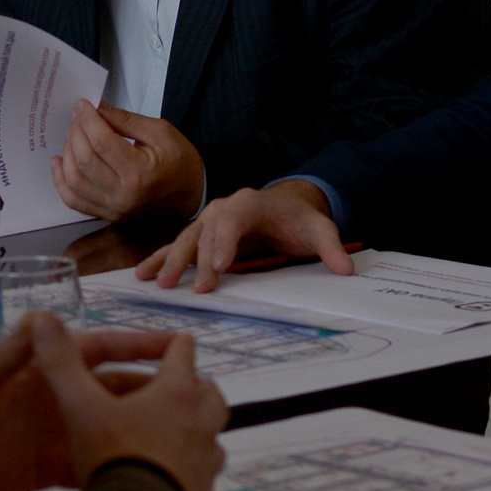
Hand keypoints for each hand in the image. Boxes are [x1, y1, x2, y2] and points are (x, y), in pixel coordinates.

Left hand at [0, 318, 178, 490]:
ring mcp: (52, 435)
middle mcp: (52, 399)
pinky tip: (145, 479)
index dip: (134, 344)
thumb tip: (41, 314)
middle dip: (149, 394)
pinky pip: (91, 467)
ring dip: (138, 433)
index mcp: (39, 372)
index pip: (96, 350)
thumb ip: (9, 354)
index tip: (175, 345)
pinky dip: (115, 469)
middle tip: (193, 404)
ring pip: (108, 428)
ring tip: (180, 444)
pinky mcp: (47, 470)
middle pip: (111, 391)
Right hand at [26, 313, 227, 490]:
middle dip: (196, 386)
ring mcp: (207, 460)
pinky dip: (193, 468)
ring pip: (213, 435)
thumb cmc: (114, 456)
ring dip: (198, 429)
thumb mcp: (80, 408)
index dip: (176, 344)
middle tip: (178, 388)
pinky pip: (205, 473)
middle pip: (209, 393)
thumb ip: (62, 364)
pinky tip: (172, 477)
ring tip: (175, 434)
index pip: (181, 354)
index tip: (177, 339)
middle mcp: (200, 422)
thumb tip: (40, 317)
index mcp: (175, 393)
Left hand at [51, 102, 204, 224]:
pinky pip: (73, 200)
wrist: (192, 195)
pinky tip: (58, 161)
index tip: (83, 104)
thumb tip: (96, 107)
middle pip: (84, 160)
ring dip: (67, 153)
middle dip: (76, 132)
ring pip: (73, 180)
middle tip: (77, 115)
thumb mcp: (160, 132)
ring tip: (73, 134)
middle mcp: (122, 196)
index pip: (102, 143)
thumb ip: (125, 120)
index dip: (88, 120)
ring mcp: (112, 209)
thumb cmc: (181, 161)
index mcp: (139, 173)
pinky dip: (60, 180)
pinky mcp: (106, 215)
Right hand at [135, 179, 352, 292]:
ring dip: (171, 260)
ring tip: (158, 282)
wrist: (286, 207)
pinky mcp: (203, 233)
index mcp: (250, 202)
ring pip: (187, 239)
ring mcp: (210, 220)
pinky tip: (145, 274)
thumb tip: (345, 269)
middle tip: (190, 288)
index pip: (232, 220)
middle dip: (195, 260)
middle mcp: (224, 207)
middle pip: (205, 232)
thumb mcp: (320, 230)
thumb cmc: (300, 220)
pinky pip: (179, 245)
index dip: (223, 243)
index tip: (217, 268)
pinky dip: (162, 258)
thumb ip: (331, 248)